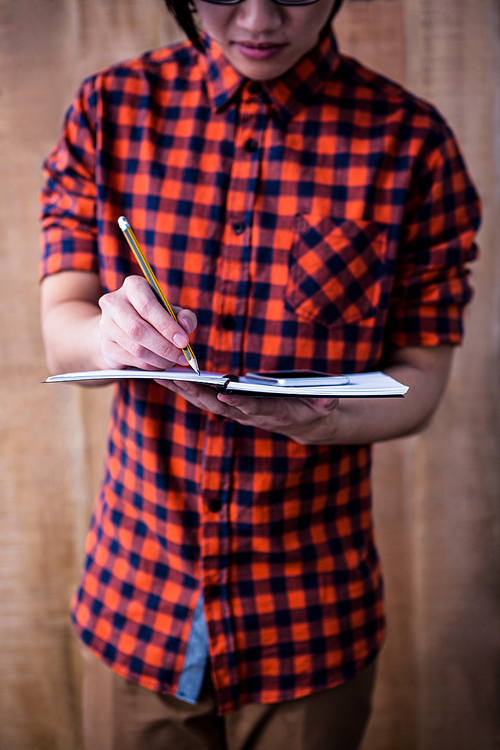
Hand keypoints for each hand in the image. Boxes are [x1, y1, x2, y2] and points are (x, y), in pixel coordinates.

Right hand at [98, 276, 196, 370]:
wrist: (122, 328)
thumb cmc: (153, 317)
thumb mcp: (171, 311)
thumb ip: (184, 316)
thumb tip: (185, 325)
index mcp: (133, 286)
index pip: (147, 306)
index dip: (167, 326)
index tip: (184, 342)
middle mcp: (114, 302)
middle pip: (139, 329)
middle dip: (165, 347)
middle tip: (181, 358)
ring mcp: (106, 325)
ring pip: (136, 348)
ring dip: (159, 359)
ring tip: (172, 362)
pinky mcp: (105, 346)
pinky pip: (131, 360)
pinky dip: (149, 366)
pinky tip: (159, 365)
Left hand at [158, 378, 338, 443]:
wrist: (305, 425)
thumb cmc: (313, 411)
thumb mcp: (324, 408)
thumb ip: (324, 404)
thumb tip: (327, 400)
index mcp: (271, 414)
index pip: (252, 408)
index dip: (238, 402)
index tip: (224, 393)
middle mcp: (248, 415)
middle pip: (217, 405)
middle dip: (196, 392)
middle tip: (175, 377)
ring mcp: (236, 411)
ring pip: (204, 401)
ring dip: (182, 389)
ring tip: (160, 373)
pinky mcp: (228, 405)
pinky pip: (202, 397)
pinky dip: (184, 387)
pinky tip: (167, 375)